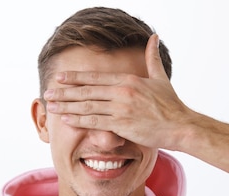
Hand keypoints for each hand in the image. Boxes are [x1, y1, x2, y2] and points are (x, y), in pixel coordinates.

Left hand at [43, 34, 194, 150]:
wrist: (181, 126)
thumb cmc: (172, 106)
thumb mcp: (161, 78)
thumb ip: (153, 58)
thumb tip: (153, 38)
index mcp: (129, 80)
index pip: (96, 77)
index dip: (75, 77)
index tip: (60, 77)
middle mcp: (122, 92)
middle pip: (87, 90)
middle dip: (64, 92)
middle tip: (47, 92)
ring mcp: (121, 108)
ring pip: (87, 105)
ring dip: (67, 106)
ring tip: (51, 106)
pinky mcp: (122, 124)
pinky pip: (95, 122)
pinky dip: (79, 120)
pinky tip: (66, 119)